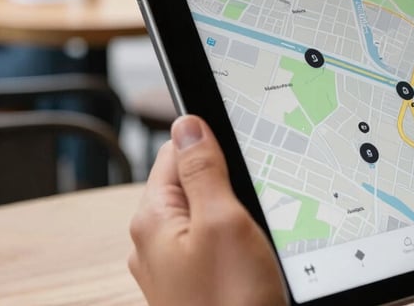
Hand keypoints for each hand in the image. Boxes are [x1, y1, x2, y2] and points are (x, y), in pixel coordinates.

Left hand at [129, 115, 287, 305]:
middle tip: (258, 197)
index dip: (210, 144)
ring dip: (237, 213)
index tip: (241, 149)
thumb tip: (187, 125)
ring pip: (209, 214)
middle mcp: (155, 241)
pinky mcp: (195, 283)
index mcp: (153, 219)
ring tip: (260, 231)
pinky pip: (214, 243)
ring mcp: (174, 266)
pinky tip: (256, 254)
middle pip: (193, 184)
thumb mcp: (223, 222)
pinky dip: (237, 239)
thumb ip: (202, 170)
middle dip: (228, 182)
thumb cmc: (232, 303)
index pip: (174, 154)